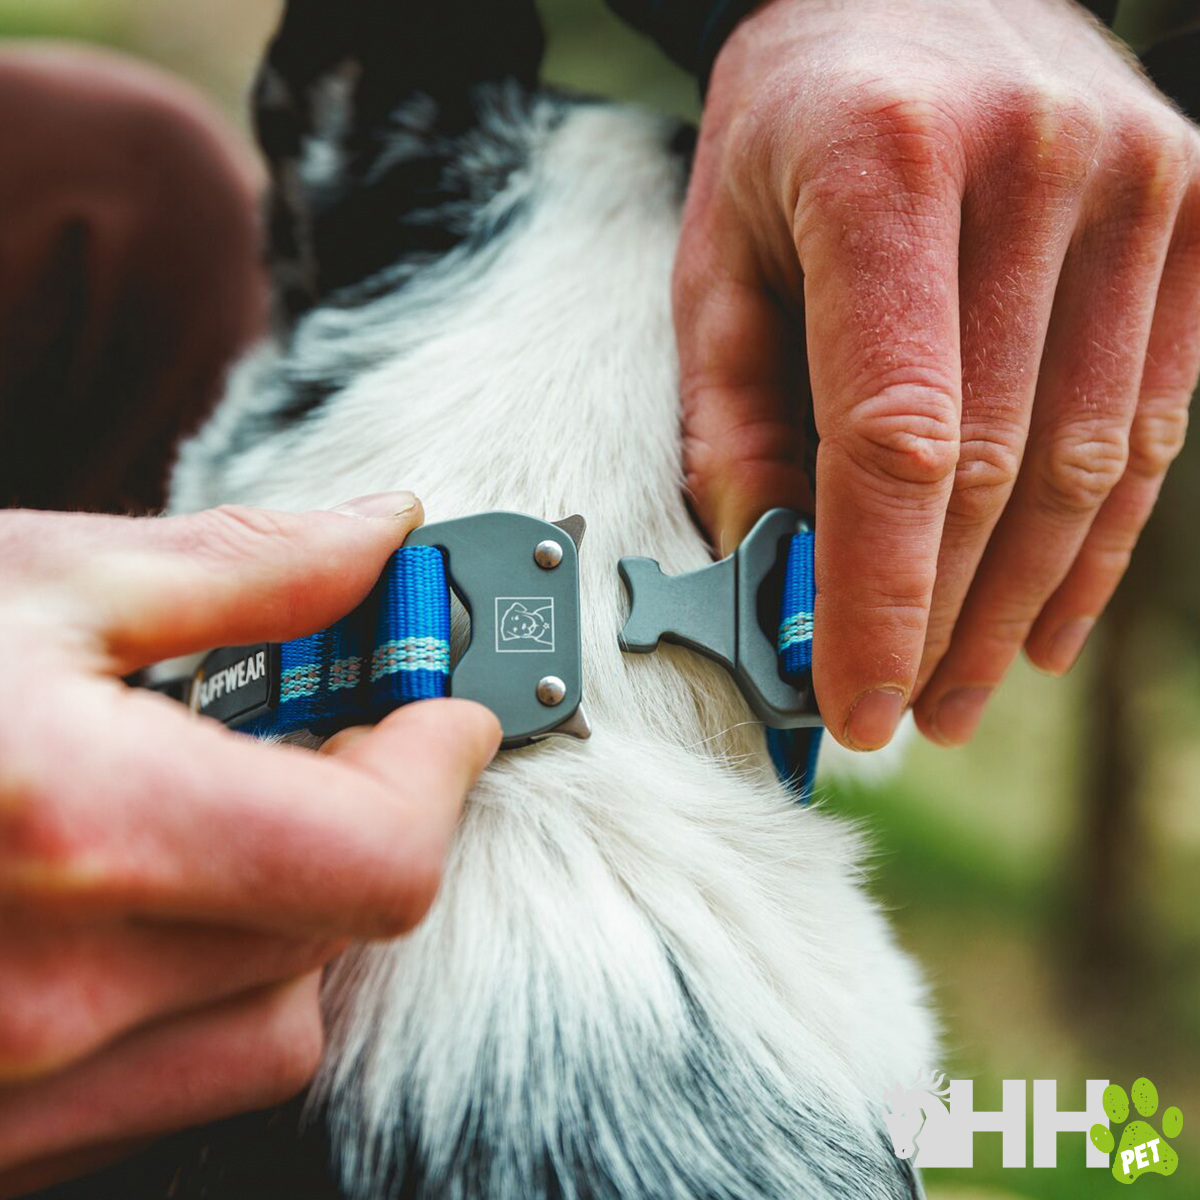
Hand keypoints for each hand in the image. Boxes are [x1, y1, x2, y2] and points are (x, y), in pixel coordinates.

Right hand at [0, 495, 499, 1195]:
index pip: (378, 853)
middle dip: (366, 812)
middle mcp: (43, 996)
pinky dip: (199, 982)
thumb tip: (373, 537)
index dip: (440, 765)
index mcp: (74, 824)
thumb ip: (237, 569)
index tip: (446, 705)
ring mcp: (4, 1094)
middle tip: (340, 726)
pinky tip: (140, 892)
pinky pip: (167, 1077)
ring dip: (288, 904)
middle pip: (338, 928)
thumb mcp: (26, 584)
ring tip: (230, 805)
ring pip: (269, 1018)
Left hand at [677, 0, 1199, 748]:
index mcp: (884, 168)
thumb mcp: (718, 259)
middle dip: (942, 619)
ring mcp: (1141, 184)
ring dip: (1019, 605)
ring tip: (960, 691)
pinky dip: (1100, 544)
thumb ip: (735, 418)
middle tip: (899, 714)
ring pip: (1089, 465)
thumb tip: (773, 575)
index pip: (896, 438)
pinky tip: (1046, 622)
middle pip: (997, 469)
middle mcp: (1036, 166)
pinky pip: (1155, 424)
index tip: (852, 700)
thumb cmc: (793, 132)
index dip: (877, 593)